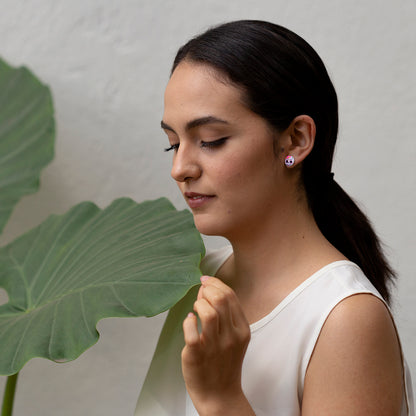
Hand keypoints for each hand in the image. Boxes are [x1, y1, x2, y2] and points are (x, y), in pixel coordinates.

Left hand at [181, 276, 252, 414]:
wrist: (219, 394)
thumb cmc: (224, 362)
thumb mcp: (234, 337)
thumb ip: (224, 314)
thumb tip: (206, 289)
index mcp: (242, 329)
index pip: (231, 296)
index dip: (216, 283)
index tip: (205, 280)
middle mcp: (231, 336)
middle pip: (221, 299)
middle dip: (207, 290)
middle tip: (200, 292)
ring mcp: (215, 346)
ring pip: (208, 312)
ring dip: (198, 304)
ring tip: (195, 308)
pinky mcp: (198, 354)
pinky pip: (191, 331)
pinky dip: (188, 321)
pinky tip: (189, 321)